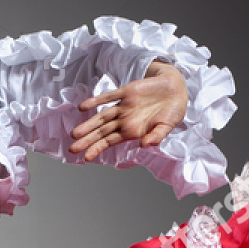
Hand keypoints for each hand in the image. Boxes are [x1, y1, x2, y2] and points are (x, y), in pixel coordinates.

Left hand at [69, 63, 187, 161]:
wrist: (176, 89)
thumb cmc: (172, 112)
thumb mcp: (167, 126)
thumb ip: (157, 136)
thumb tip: (144, 145)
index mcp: (132, 131)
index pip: (110, 141)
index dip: (98, 148)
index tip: (86, 158)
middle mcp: (125, 120)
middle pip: (102, 131)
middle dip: (87, 140)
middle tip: (72, 149)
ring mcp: (124, 106)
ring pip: (102, 116)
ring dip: (88, 124)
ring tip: (74, 134)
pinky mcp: (126, 91)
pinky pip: (109, 96)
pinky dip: (97, 101)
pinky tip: (84, 107)